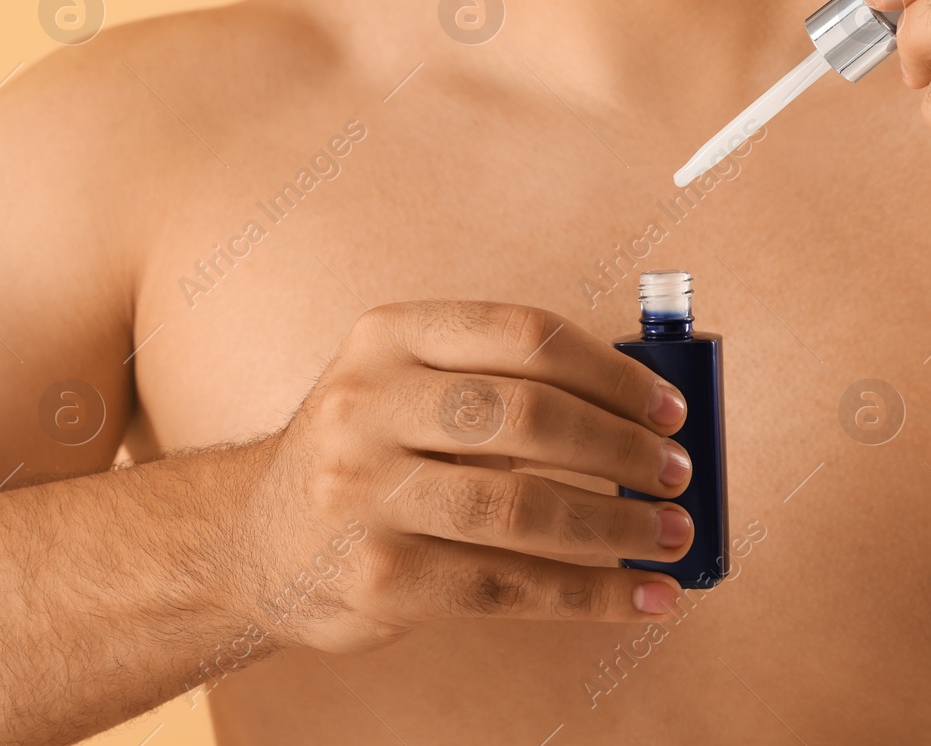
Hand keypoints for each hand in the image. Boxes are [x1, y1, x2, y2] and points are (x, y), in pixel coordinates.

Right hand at [247, 300, 693, 653]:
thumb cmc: (370, 454)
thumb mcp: (408, 387)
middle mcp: (368, 404)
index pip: (526, 334)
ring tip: (673, 536)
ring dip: (618, 526)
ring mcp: (364, 492)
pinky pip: (506, 586)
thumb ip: (504, 385)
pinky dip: (591, 595)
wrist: (253, 543)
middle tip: (678, 474)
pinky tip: (643, 596)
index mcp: (390, 336)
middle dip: (623, 449)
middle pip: (530, 416)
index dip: (613, 372)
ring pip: (521, 508)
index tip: (669, 409)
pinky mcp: (376, 576)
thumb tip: (643, 420)